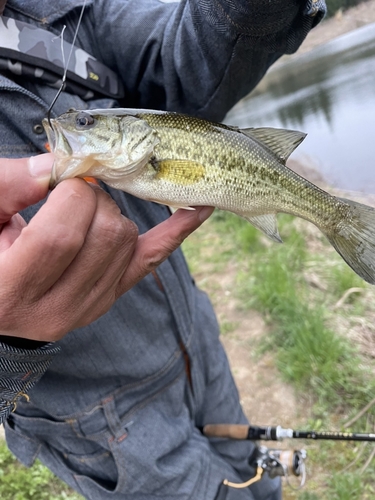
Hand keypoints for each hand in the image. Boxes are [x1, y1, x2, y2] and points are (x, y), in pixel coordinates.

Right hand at [0, 155, 212, 341]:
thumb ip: (9, 186)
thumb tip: (59, 161)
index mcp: (12, 288)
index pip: (61, 235)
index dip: (68, 196)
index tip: (61, 180)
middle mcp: (55, 307)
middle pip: (105, 235)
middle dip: (94, 198)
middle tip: (73, 193)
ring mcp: (88, 306)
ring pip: (128, 242)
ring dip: (113, 211)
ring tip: (86, 210)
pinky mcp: (108, 298)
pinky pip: (150, 262)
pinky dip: (174, 233)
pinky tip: (198, 209)